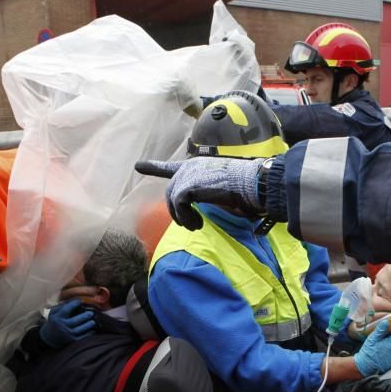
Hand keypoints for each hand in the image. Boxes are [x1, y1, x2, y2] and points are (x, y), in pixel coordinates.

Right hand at [39, 298, 95, 347]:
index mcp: (57, 318)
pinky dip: (89, 333)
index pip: (66, 310)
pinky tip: (93, 330)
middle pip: (75, 321)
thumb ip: (62, 306)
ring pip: (80, 330)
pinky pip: (83, 337)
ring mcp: (67, 334)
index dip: (74, 304)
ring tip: (93, 321)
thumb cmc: (54, 322)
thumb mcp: (53, 313)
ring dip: (89, 325)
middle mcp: (62, 326)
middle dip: (85, 316)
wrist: (49, 338)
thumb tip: (75, 301)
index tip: (80, 301)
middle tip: (91, 313)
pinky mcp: (72, 341)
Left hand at [135, 157, 264, 229]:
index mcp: (198, 165)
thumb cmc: (245, 188)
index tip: (138, 165)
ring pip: (173, 200)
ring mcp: (187, 175)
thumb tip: (201, 208)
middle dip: (177, 211)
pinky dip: (186, 218)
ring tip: (196, 226)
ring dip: (183, 218)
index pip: (171, 167)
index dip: (154, 167)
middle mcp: (190, 167)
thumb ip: (207, 192)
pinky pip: (178, 207)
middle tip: (191, 225)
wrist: (251, 184)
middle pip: (171, 191)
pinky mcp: (187, 187)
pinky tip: (198, 224)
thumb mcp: (222, 188)